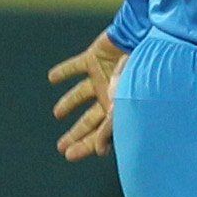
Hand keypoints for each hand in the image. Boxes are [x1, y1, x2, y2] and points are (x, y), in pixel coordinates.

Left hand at [48, 31, 127, 161]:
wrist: (144, 40)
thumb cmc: (140, 73)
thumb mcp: (125, 105)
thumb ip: (111, 128)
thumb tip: (100, 151)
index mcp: (120, 107)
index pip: (100, 132)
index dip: (87, 144)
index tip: (70, 156)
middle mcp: (110, 93)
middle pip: (90, 118)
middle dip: (77, 133)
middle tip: (62, 147)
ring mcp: (102, 75)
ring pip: (81, 93)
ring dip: (69, 103)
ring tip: (57, 114)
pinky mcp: (94, 57)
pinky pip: (75, 66)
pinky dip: (64, 71)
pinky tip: (52, 78)